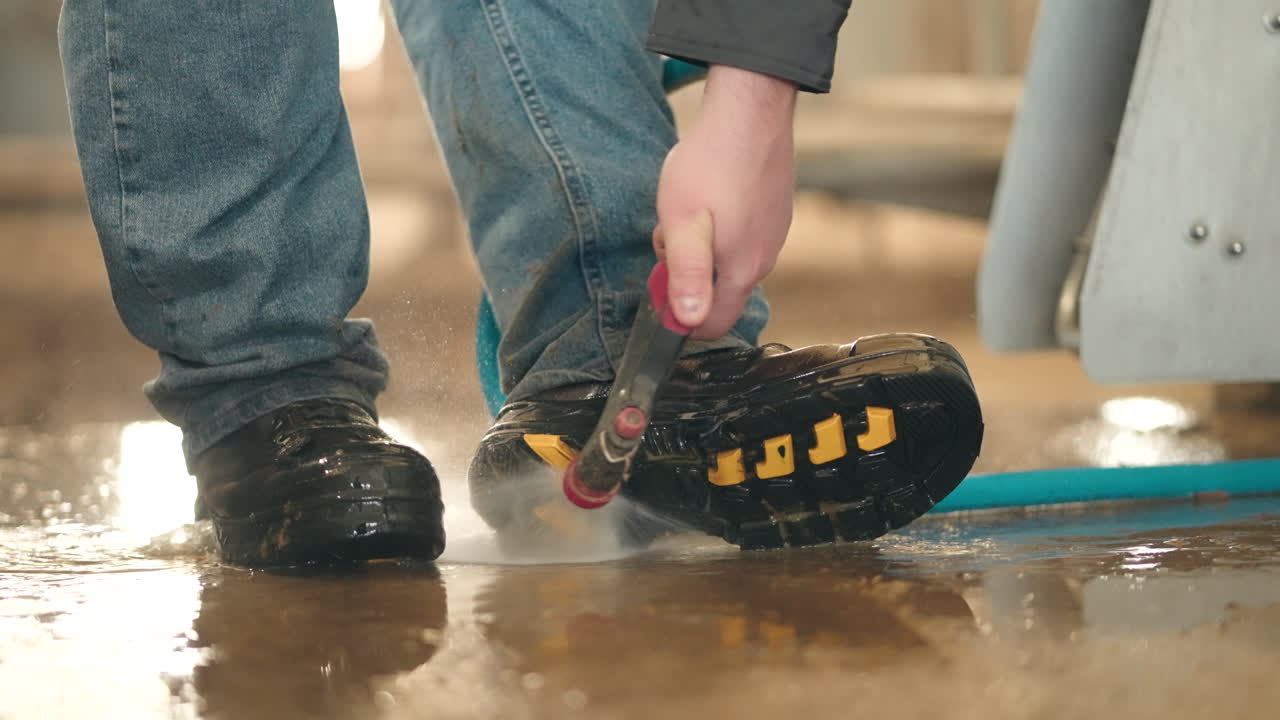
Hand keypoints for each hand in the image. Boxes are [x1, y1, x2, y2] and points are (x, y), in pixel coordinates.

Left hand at [654, 65, 796, 338]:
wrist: (750, 112)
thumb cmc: (711, 167)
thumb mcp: (683, 225)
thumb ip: (687, 277)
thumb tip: (690, 321)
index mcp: (742, 272)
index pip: (714, 324)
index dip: (683, 317)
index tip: (662, 283)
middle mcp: (764, 259)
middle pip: (718, 291)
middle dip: (687, 275)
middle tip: (669, 235)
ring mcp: (773, 234)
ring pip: (728, 260)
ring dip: (701, 247)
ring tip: (686, 209)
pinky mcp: (775, 211)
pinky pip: (741, 235)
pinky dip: (719, 226)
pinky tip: (709, 194)